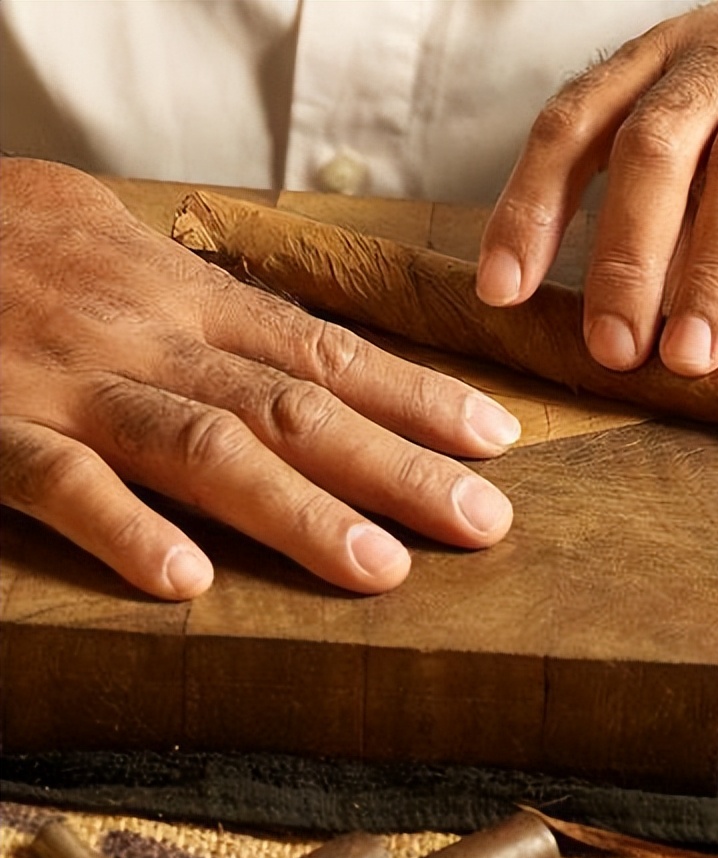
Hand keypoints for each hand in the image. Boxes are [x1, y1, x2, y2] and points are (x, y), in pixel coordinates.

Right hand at [0, 158, 519, 599]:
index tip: (495, 441)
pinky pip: (60, 484)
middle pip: (295, 408)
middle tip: (483, 523)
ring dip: (297, 512)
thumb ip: (219, 306)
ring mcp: (73, 385)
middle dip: (396, 469)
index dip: (416, 400)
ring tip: (379, 569)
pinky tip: (186, 582)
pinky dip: (123, 529)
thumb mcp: (132, 251)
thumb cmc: (22, 240)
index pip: (329, 354)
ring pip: (203, 448)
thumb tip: (316, 350)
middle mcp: (151, 341)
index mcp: (191, 299)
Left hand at [477, 0, 717, 375]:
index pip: (573, 123)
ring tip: (694, 352)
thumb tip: (619, 312)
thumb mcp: (708, 127)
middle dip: (626, 255)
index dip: (531, 206)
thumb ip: (665, 207)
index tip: (503, 292)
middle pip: (655, 144)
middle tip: (615, 347)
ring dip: (714, 267)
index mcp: (659, 60)